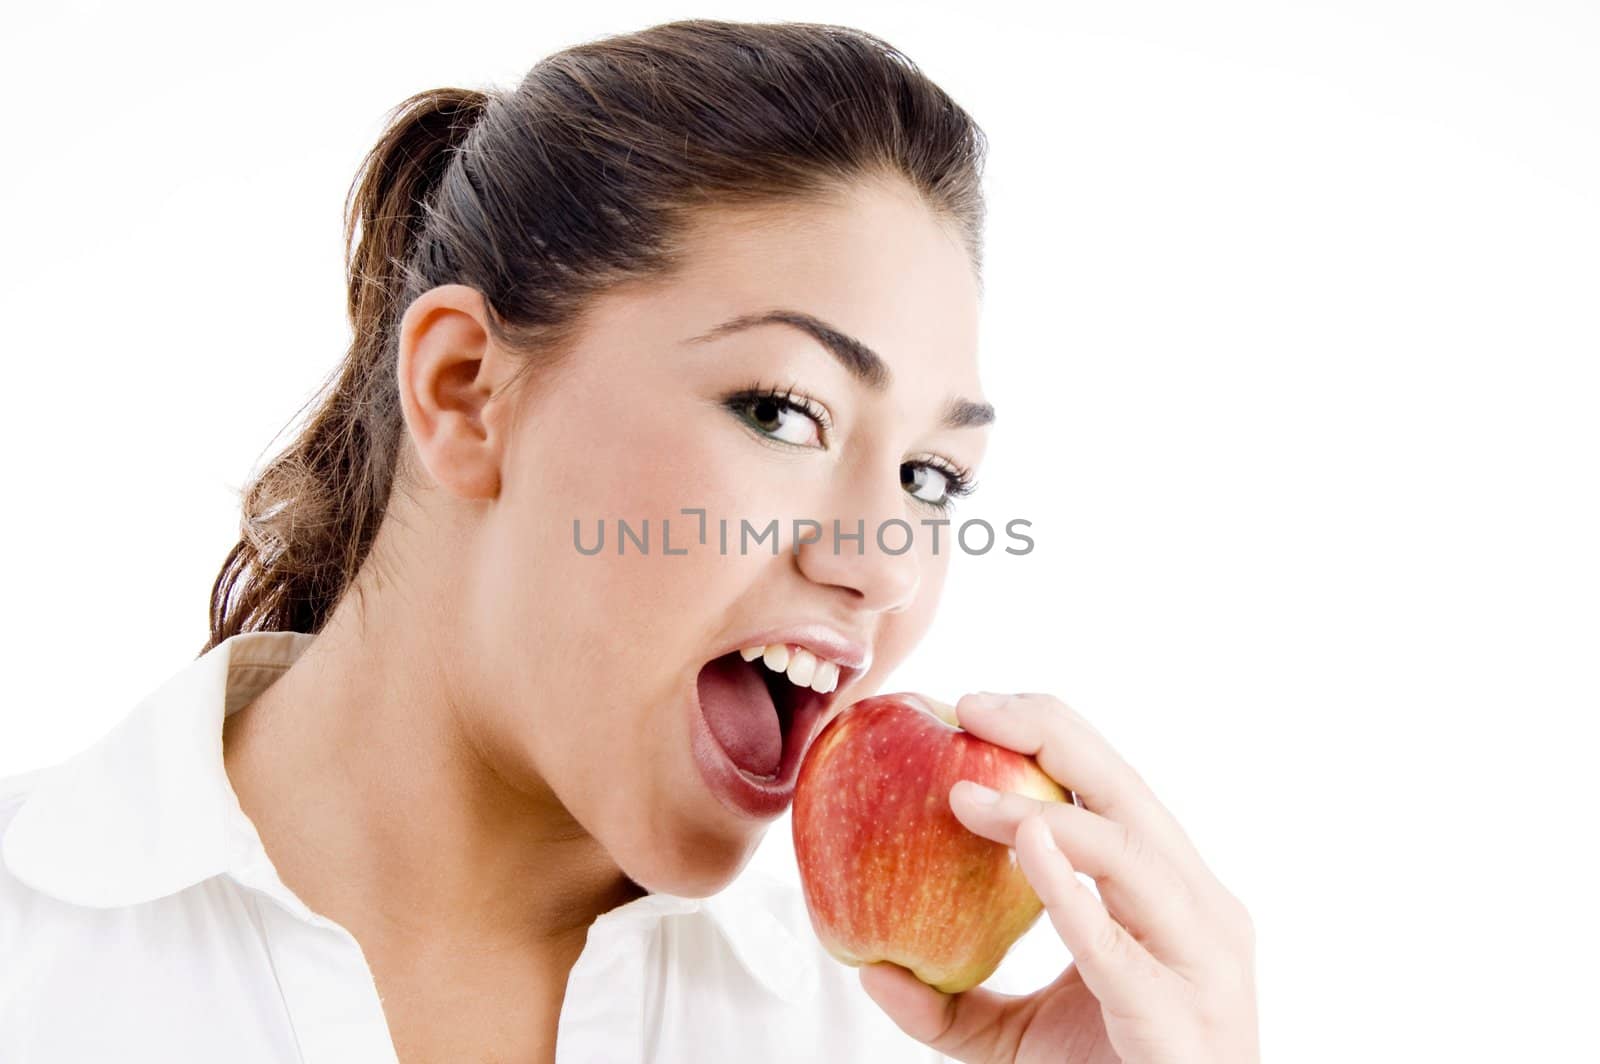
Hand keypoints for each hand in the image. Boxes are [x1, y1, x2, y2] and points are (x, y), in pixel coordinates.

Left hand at [857, 692, 1258, 1063]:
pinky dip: (1072, 889)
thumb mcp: (1018, 1039)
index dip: (1050, 736)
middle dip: (1052, 736)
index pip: (1115, 791)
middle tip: (971, 709)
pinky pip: (1118, 943)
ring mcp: (1199, 959)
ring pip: (1128, 853)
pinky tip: (1030, 847)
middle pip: (1129, 794)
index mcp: (1169, 895)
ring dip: (1041, 813)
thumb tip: (870, 971)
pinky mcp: (1177, 1013)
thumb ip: (952, 1005)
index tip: (972, 709)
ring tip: (964, 795)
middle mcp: (1198, 910)